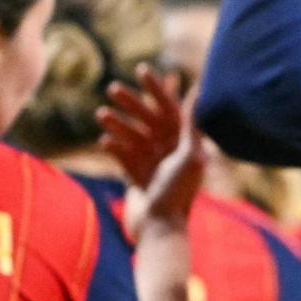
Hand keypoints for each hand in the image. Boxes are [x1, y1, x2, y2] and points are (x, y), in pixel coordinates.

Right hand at [98, 65, 206, 231]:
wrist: (161, 230)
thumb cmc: (179, 193)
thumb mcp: (190, 156)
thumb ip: (193, 125)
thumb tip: (199, 90)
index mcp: (185, 143)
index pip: (170, 107)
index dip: (157, 88)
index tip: (142, 70)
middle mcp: (169, 150)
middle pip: (148, 118)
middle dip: (132, 103)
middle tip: (113, 88)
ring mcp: (152, 162)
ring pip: (132, 135)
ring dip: (117, 124)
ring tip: (101, 114)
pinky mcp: (136, 176)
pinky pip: (122, 155)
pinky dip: (113, 147)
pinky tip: (103, 141)